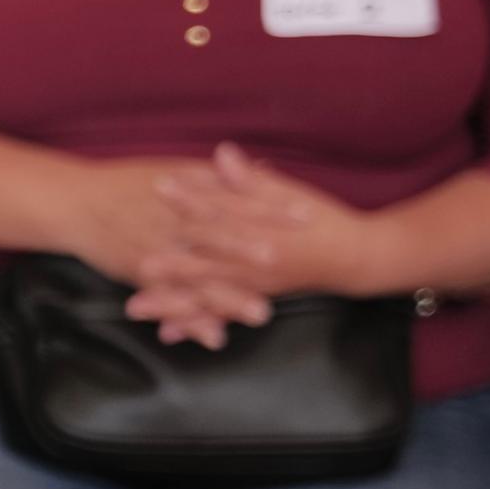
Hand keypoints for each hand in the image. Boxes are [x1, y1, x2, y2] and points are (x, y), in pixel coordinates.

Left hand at [149, 142, 391, 302]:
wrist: (355, 258)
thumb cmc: (320, 221)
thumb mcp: (289, 195)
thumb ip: (251, 180)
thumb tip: (223, 154)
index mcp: (261, 226)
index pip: (222, 207)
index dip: (191, 196)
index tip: (160, 186)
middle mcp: (254, 259)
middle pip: (207, 257)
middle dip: (172, 262)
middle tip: (138, 264)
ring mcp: (253, 283)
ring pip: (206, 294)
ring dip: (170, 301)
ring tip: (134, 307)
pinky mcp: (254, 298)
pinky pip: (220, 315)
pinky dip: (194, 324)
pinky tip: (167, 334)